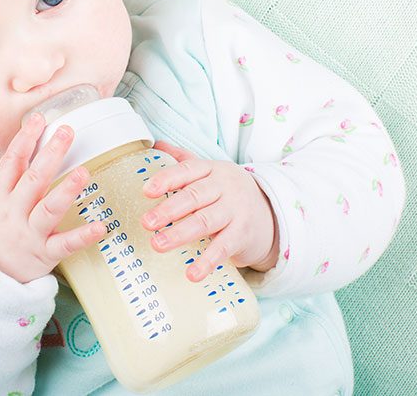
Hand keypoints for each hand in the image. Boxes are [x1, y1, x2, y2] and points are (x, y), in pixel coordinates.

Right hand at [0, 112, 104, 283]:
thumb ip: (7, 181)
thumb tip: (24, 147)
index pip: (12, 162)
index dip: (25, 139)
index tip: (39, 118)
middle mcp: (13, 212)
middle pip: (32, 179)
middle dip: (50, 154)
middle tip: (67, 132)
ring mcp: (28, 233)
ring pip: (47, 209)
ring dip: (66, 190)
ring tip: (83, 172)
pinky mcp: (42, 254)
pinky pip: (64, 244)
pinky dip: (83, 236)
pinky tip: (101, 226)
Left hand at [142, 140, 279, 282]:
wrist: (270, 213)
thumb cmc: (228, 193)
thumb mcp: (210, 172)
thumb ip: (184, 160)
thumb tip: (156, 143)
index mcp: (213, 170)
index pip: (188, 170)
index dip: (167, 179)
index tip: (147, 191)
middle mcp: (225, 187)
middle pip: (194, 196)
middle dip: (169, 210)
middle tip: (146, 222)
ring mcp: (236, 211)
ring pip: (205, 221)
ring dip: (180, 234)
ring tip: (158, 244)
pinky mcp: (243, 235)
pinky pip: (223, 248)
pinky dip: (207, 261)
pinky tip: (192, 273)